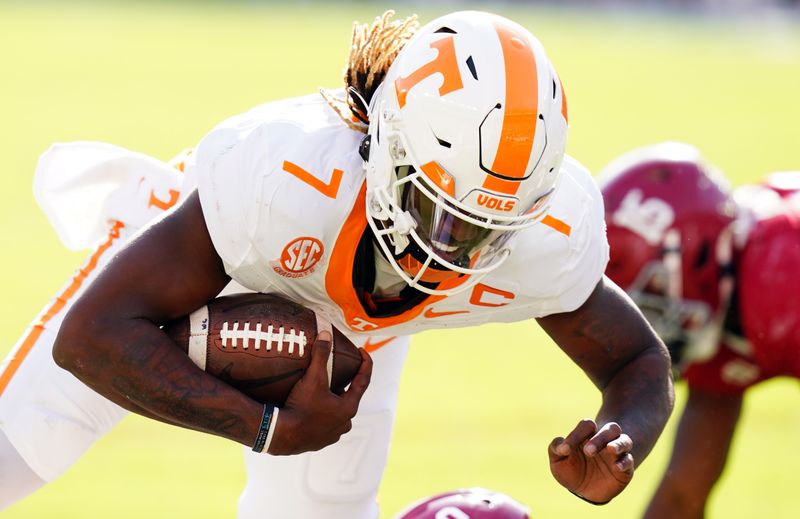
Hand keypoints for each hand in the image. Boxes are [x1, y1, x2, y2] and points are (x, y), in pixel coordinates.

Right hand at [267, 331, 372, 454]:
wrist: (281, 435)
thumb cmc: (300, 407)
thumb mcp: (312, 378)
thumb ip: (320, 355)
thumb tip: (326, 333)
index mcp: (348, 407)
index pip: (363, 381)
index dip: (365, 364)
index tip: (362, 352)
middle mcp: (345, 423)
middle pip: (349, 398)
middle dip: (344, 385)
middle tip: (336, 372)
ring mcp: (333, 434)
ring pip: (337, 413)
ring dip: (332, 401)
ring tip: (321, 390)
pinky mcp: (320, 442)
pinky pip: (324, 424)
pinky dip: (321, 414)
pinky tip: (310, 408)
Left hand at [548, 419, 633, 503]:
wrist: (584, 491)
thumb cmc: (570, 469)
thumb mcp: (558, 461)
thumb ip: (556, 448)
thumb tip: (561, 446)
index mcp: (588, 435)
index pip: (587, 426)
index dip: (575, 435)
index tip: (564, 450)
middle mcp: (605, 441)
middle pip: (611, 429)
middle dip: (600, 438)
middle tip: (588, 451)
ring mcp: (616, 454)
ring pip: (624, 441)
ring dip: (618, 444)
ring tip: (610, 449)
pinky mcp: (625, 469)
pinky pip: (629, 461)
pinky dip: (624, 462)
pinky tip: (617, 467)